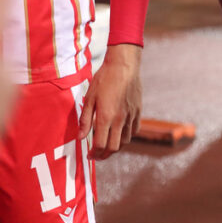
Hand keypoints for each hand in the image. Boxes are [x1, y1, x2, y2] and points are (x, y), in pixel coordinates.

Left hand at [78, 43, 141, 159]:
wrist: (124, 66)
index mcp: (106, 117)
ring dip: (116, 147)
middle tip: (97, 156)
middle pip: (114, 147)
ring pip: (125, 140)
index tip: (89, 155)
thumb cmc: (104, 79)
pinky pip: (134, 130)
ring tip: (108, 146)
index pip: (101, 144)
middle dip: (105, 155)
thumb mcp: (89, 98)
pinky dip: (127, 136)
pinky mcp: (138, 111)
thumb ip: (85, 120)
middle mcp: (120, 119)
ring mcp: (131, 115)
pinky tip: (120, 134)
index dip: (94, 153)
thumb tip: (81, 137)